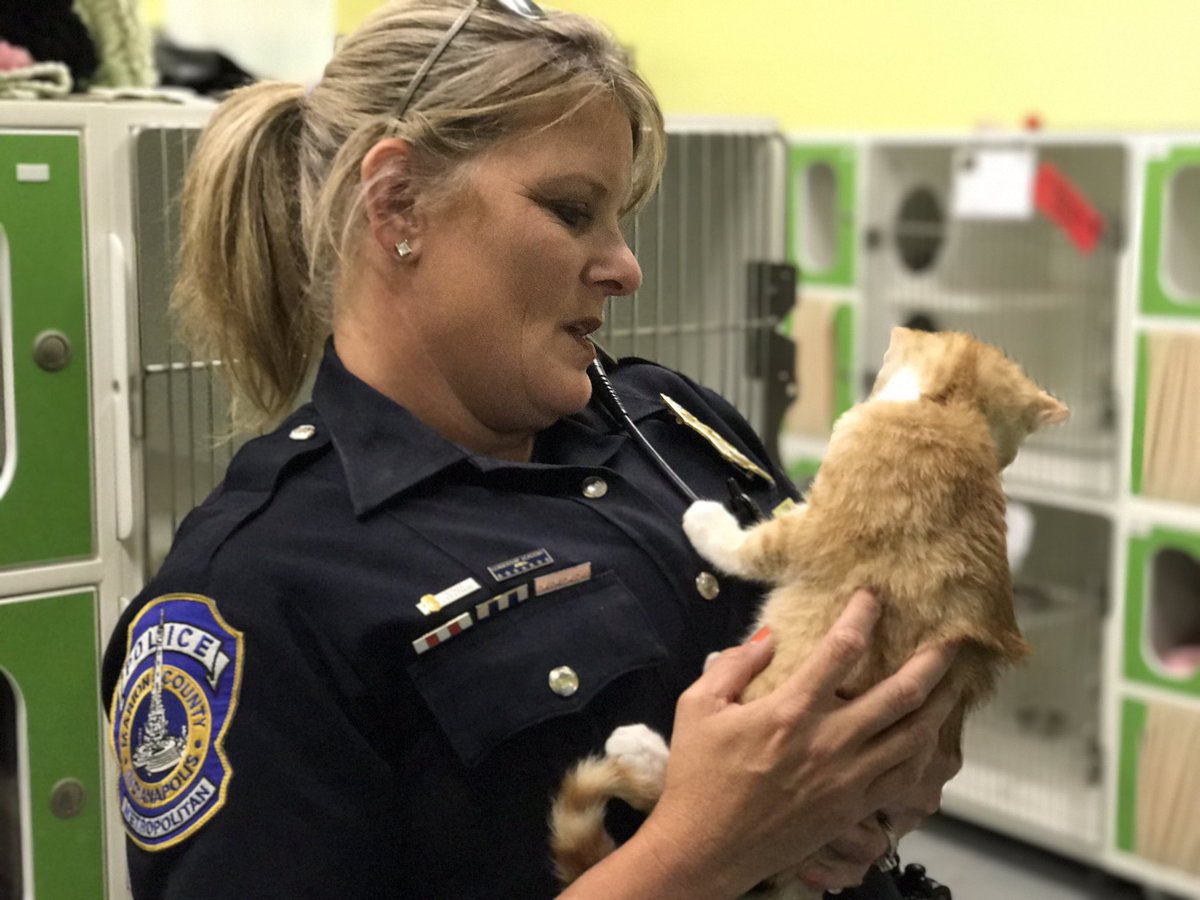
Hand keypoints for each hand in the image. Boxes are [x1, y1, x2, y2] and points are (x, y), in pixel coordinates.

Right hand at [635, 590, 958, 896]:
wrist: (703, 851)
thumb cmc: (696, 778)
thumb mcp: (698, 707)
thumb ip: (734, 664)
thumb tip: (768, 637)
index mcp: (790, 711)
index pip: (841, 649)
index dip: (862, 614)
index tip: (873, 595)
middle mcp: (829, 743)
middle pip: (901, 693)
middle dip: (932, 660)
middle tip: (951, 638)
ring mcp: (847, 780)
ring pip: (915, 737)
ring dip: (940, 705)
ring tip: (954, 682)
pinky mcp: (852, 810)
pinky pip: (905, 779)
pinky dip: (924, 754)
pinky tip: (929, 737)